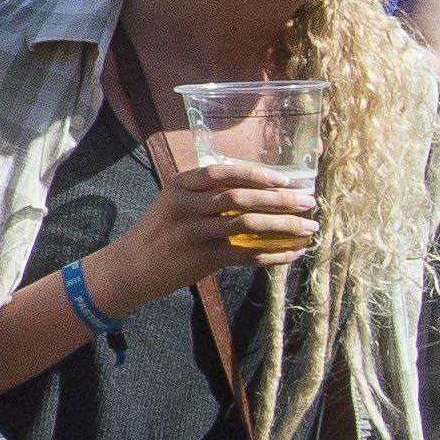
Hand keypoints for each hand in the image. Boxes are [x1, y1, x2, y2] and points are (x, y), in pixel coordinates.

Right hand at [115, 154, 317, 296]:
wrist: (130, 267)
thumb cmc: (158, 233)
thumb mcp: (174, 204)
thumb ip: (206, 195)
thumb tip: (258, 192)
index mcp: (180, 186)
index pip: (224, 172)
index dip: (258, 175)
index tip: (286, 181)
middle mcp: (186, 206)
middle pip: (242, 198)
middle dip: (281, 200)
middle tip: (308, 203)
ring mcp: (193, 232)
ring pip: (249, 225)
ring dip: (284, 226)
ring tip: (308, 228)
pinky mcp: (201, 258)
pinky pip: (246, 255)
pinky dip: (273, 255)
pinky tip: (291, 253)